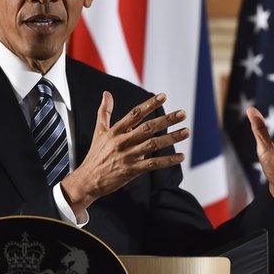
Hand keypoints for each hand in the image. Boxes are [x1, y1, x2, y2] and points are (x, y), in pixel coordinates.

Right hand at [61, 92, 189, 217]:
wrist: (87, 180)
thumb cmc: (96, 154)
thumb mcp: (99, 131)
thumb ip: (104, 112)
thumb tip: (106, 93)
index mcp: (115, 131)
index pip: (135, 114)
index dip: (149, 104)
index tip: (164, 96)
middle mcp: (122, 142)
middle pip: (147, 128)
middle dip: (166, 120)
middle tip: (182, 113)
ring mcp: (128, 156)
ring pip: (152, 144)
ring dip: (171, 138)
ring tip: (186, 131)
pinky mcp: (132, 170)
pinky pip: (153, 164)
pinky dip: (167, 160)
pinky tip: (181, 156)